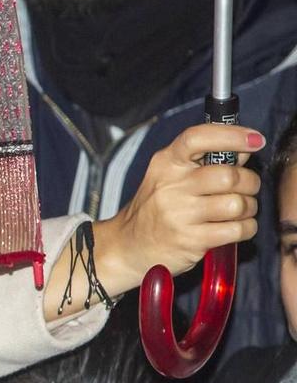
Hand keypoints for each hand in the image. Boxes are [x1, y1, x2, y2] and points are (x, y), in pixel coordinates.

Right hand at [88, 124, 262, 301]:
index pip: (197, 138)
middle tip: (246, 189)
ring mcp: (179, 215)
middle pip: (230, 176)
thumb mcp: (169, 177)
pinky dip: (246, 228)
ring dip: (248, 208)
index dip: (231, 136)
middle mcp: (170, 187)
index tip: (254, 140)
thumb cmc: (156, 209)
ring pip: (237, 204)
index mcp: (165, 164)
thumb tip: (243, 151)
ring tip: (238, 211)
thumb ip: (202, 161)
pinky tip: (235, 227)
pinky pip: (237, 229)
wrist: (128, 247)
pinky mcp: (190, 241)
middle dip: (250, 183)